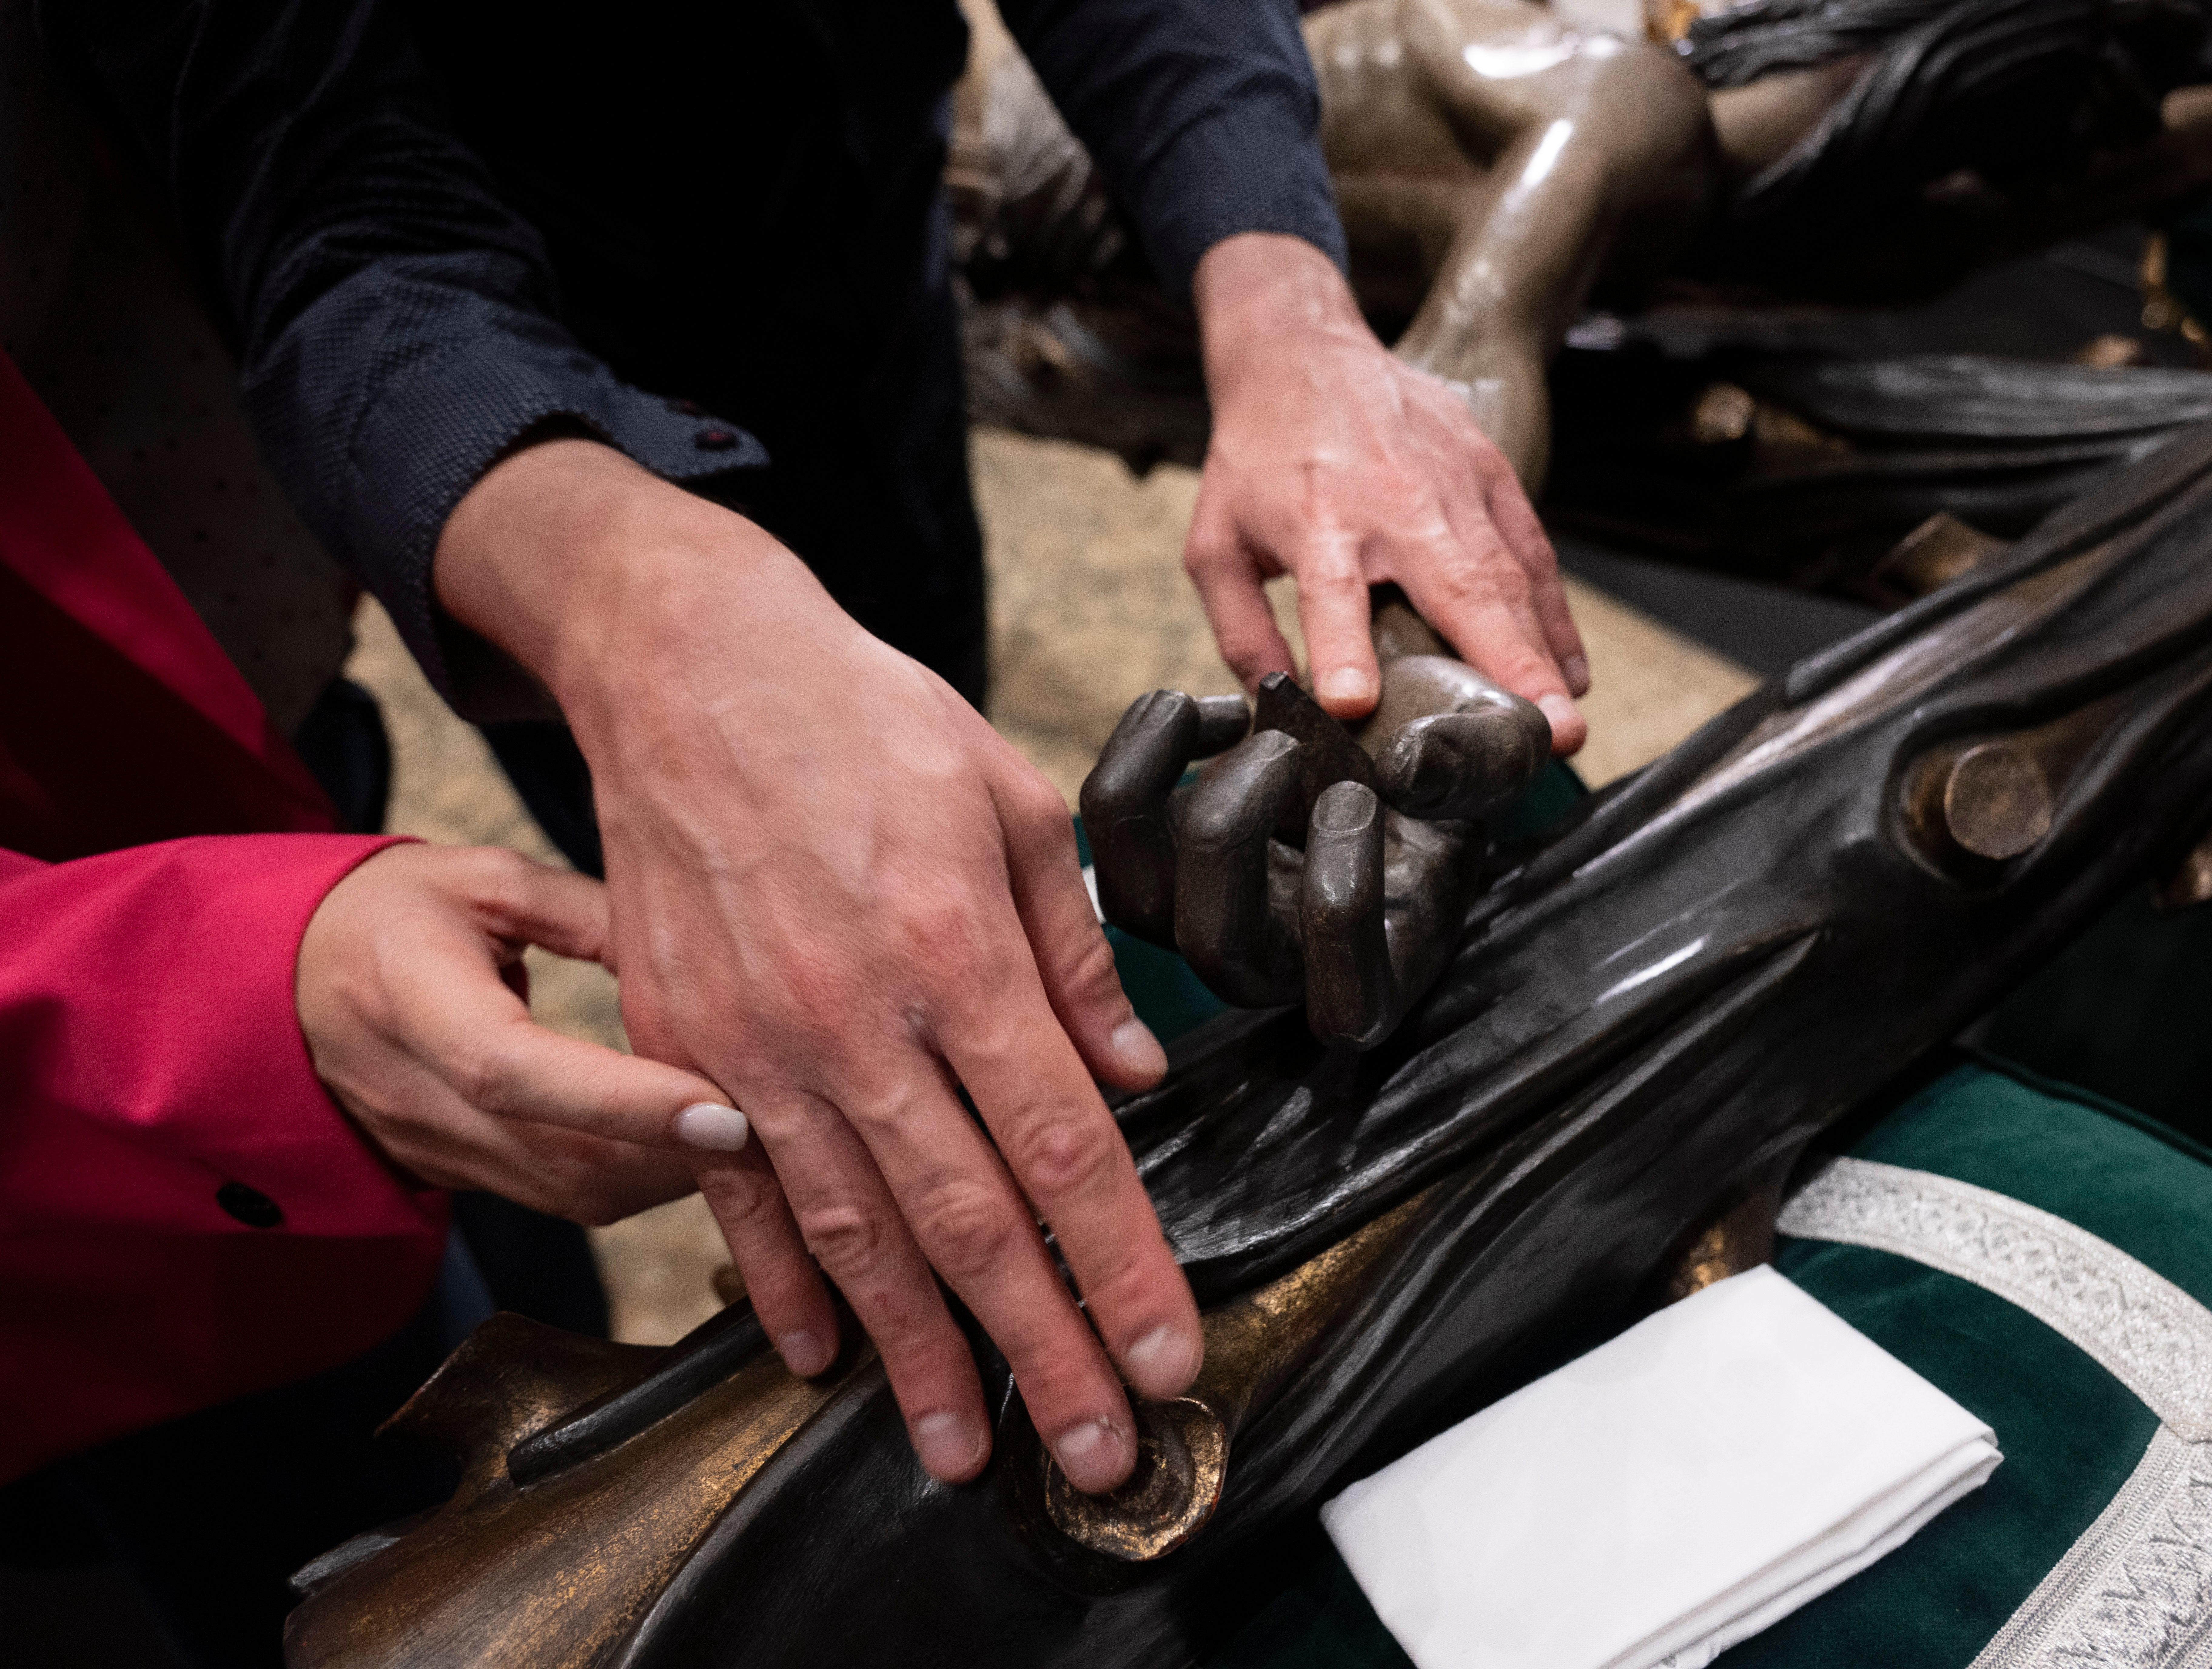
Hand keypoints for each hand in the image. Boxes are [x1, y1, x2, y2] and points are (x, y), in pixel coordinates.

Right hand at [297, 842, 732, 1223]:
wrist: (286, 985)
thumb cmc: (391, 915)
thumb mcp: (481, 881)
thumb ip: (586, 914)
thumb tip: (696, 951)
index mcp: (411, 1001)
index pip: (518, 1072)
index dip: (623, 1101)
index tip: (724, 1112)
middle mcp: (418, 1095)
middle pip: (565, 1157)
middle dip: (683, 1154)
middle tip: (785, 1130)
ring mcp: (438, 1151)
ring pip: (578, 1195)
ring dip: (674, 1178)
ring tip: (762, 1142)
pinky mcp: (466, 1176)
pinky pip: (569, 1199)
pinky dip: (644, 1181)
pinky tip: (701, 1148)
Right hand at [435, 440, 1205, 1493]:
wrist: (689, 669)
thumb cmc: (865, 722)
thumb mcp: (1011, 801)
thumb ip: (1073, 950)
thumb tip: (1131, 1071)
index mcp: (955, 952)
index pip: (1063, 1149)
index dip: (1119, 1267)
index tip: (1164, 1354)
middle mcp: (856, 1017)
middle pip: (970, 1221)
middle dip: (1041, 1352)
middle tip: (1095, 1455)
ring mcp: (755, 1043)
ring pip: (856, 1234)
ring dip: (917, 1356)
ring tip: (968, 1450)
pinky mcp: (681, 1046)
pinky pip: (737, 1192)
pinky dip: (780, 1285)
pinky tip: (821, 1360)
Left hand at [1083, 601, 1548, 1048]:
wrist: (1389, 715)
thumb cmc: (1452, 751)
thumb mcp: (1500, 744)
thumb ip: (1477, 760)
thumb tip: (1406, 768)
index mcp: (1379, 970)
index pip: (1342, 1006)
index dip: (1340, 912)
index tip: (1360, 797)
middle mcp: (1280, 964)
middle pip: (1217, 951)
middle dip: (1234, 838)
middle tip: (1282, 744)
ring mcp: (1207, 915)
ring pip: (1137, 901)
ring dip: (1168, 798)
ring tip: (1230, 711)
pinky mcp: (1158, 856)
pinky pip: (1111, 826)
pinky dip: (1142, 752)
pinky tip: (1203, 708)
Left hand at [1184, 233, 1589, 754]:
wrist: (1303, 352)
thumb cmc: (1260, 458)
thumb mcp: (1217, 542)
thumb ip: (1240, 629)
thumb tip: (1274, 705)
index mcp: (1316, 522)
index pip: (1330, 592)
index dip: (1342, 650)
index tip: (1356, 703)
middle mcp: (1394, 504)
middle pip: (1458, 590)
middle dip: (1507, 668)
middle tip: (1544, 736)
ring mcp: (1453, 484)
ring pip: (1510, 578)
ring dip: (1543, 654)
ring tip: (1566, 721)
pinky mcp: (1490, 470)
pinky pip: (1532, 551)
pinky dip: (1555, 614)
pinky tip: (1570, 670)